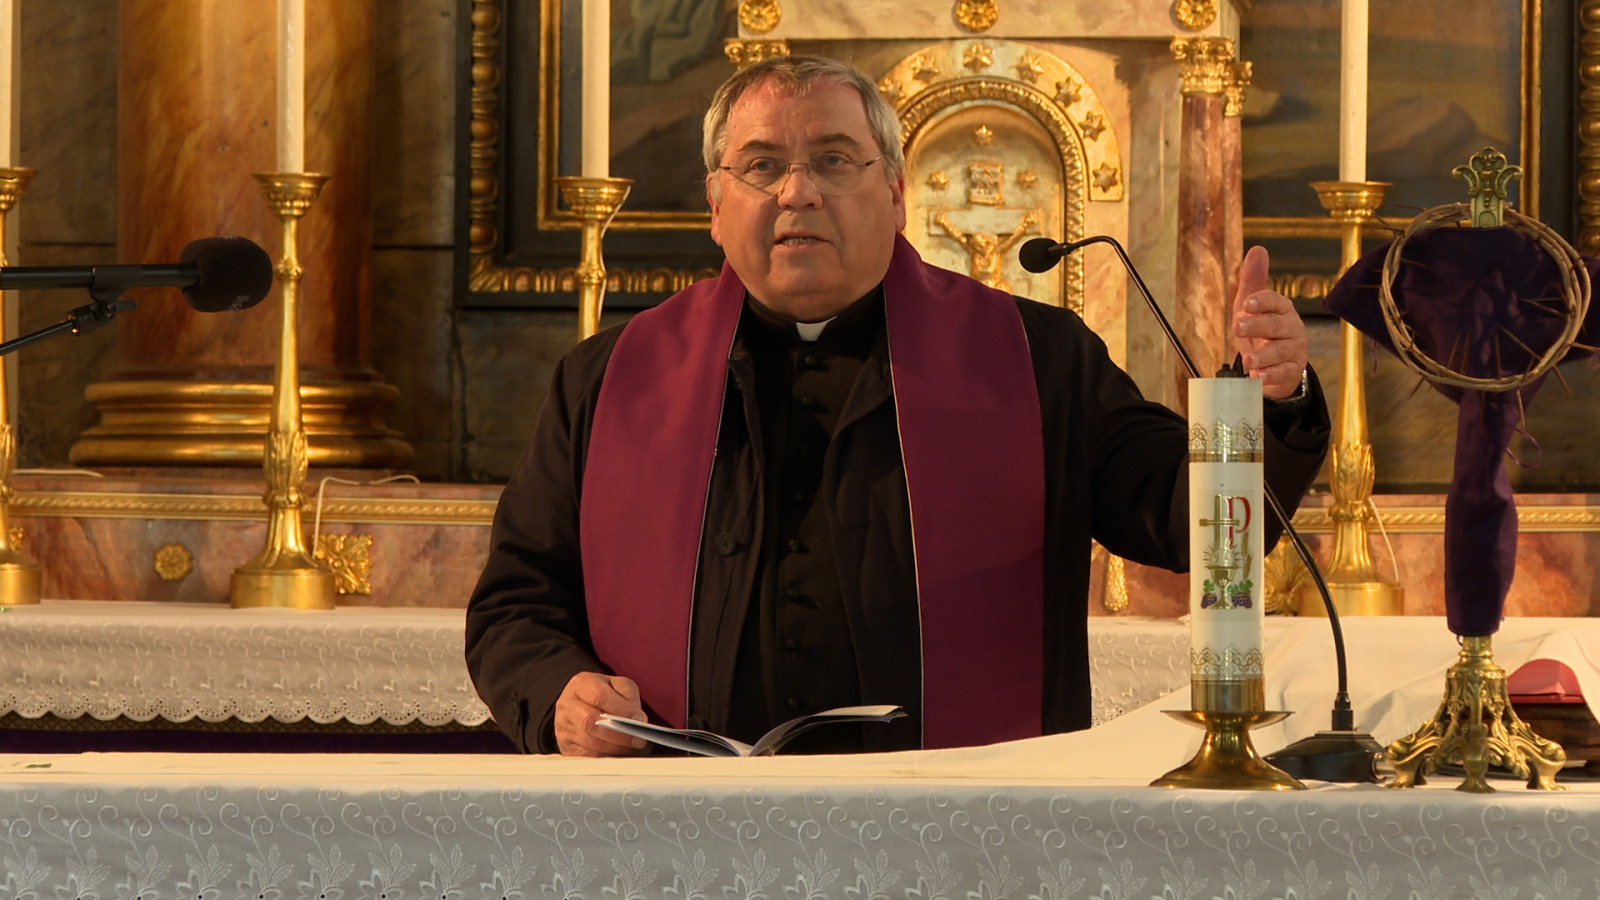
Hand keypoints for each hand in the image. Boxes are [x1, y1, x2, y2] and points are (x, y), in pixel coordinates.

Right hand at [554, 671, 649, 756]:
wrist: (579, 706)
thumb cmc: (603, 695)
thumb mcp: (617, 686)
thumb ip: (628, 696)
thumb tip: (637, 719)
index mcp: (581, 684)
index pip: (599, 696)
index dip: (621, 710)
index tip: (640, 720)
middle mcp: (567, 705)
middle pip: (590, 722)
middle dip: (619, 734)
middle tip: (640, 741)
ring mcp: (563, 727)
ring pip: (589, 743)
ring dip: (615, 749)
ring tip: (634, 750)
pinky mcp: (565, 747)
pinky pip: (587, 756)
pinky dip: (607, 758)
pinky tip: (621, 756)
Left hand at [1231, 245, 1307, 398]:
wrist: (1276, 362)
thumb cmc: (1263, 329)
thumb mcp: (1253, 305)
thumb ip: (1253, 280)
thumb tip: (1258, 249)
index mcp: (1282, 309)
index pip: (1275, 301)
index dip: (1262, 301)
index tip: (1247, 303)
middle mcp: (1291, 328)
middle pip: (1276, 325)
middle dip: (1257, 326)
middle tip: (1237, 327)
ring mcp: (1294, 350)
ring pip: (1281, 351)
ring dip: (1264, 356)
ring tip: (1248, 361)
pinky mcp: (1292, 371)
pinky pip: (1284, 374)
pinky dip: (1271, 376)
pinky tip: (1258, 377)